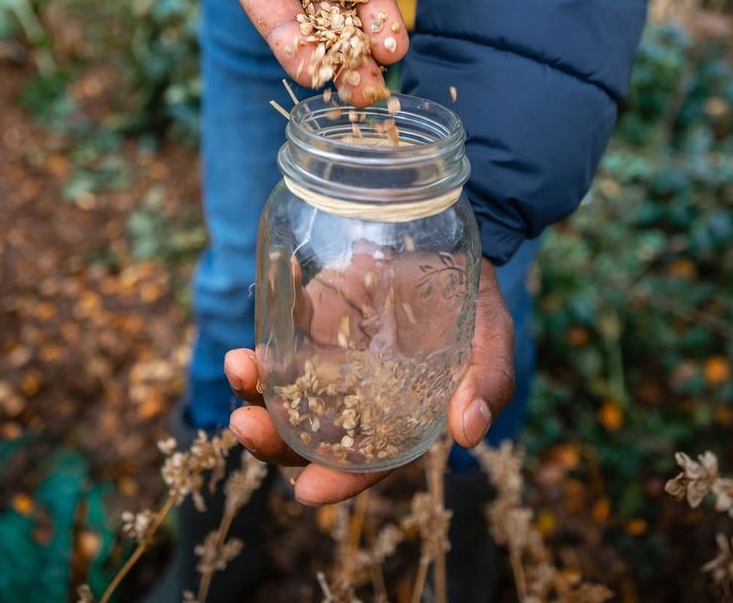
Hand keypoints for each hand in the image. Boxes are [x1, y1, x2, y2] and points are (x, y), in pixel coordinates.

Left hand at [225, 258, 514, 505]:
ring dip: (253, 388)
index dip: (336, 480)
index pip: (362, 463)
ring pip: (282, 389)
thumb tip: (467, 434)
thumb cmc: (473, 301)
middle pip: (305, 435)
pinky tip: (269, 298)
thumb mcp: (492, 338)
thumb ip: (488, 381)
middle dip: (271, 439)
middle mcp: (354, 395)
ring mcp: (328, 355)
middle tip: (246, 426)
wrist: (447, 243)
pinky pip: (283, 327)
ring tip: (240, 368)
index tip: (306, 490)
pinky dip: (267, 323)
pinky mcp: (313, 314)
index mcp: (395, 418)